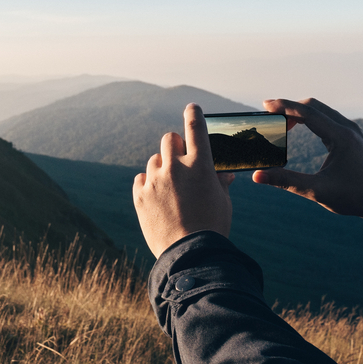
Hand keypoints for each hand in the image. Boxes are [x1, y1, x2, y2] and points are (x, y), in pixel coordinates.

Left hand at [133, 103, 234, 257]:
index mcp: (200, 164)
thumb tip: (223, 173)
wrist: (190, 255)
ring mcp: (155, 181)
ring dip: (162, 167)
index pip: (195, 127)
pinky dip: (148, 183)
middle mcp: (175, 167)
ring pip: (154, 160)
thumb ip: (220, 181)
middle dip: (176, 146)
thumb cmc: (212, 226)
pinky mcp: (140, 196)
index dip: (193, 114)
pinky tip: (157, 195)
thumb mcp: (223, 201)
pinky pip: (140, 179)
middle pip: (169, 140)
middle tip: (181, 158)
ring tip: (171, 186)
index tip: (191, 108)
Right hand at [252, 98, 362, 221]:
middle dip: (290, 108)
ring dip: (300, 113)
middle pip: (313, 106)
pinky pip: (327, 120)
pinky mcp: (352, 137)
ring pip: (321, 111)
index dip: (284, 107)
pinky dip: (310, 120)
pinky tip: (299, 128)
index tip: (265, 106)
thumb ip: (286, 181)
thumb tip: (258, 176)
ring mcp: (351, 131)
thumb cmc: (354, 197)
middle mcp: (347, 128)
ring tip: (281, 123)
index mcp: (341, 136)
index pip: (308, 113)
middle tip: (270, 116)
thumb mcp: (317, 191)